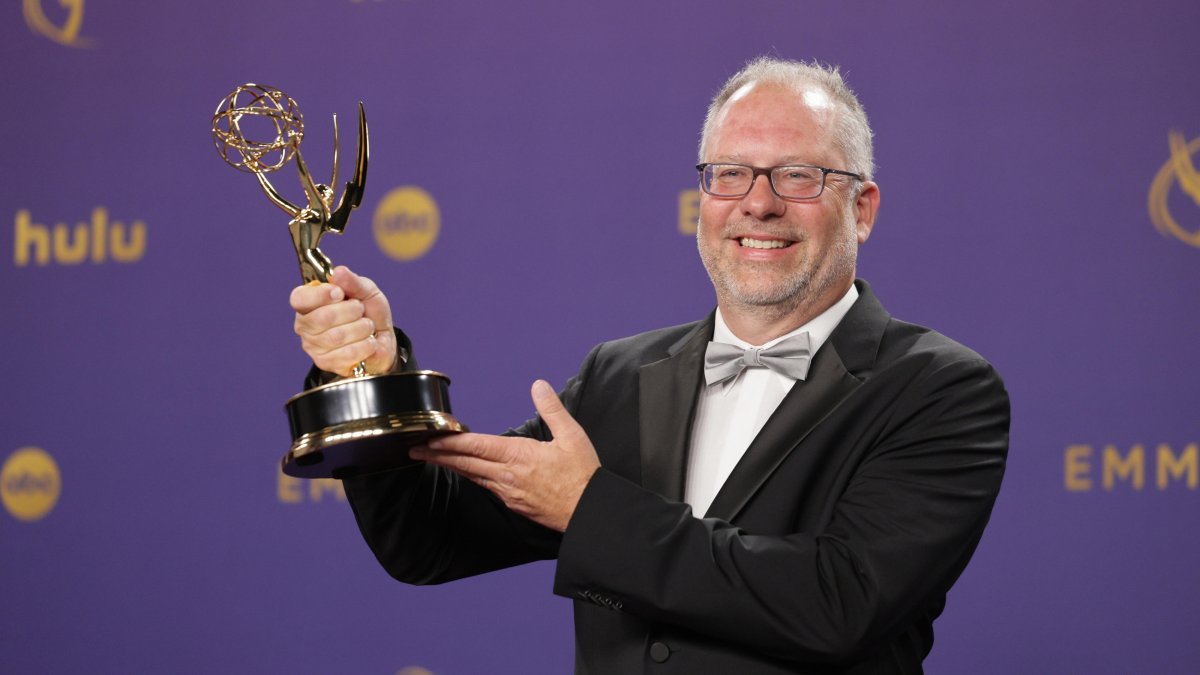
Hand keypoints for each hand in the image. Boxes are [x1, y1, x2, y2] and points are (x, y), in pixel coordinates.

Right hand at [289, 265, 397, 376]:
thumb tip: (338, 272)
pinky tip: (368, 341)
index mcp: (309, 302)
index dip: (320, 295)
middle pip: (322, 317)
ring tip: (367, 326)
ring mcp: (313, 345)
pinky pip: (347, 354)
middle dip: (351, 311)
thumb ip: (353, 281)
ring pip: (337, 337)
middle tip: (360, 310)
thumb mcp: (367, 291)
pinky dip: (365, 345)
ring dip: (361, 328)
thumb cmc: (369, 312)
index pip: (300, 298)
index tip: (339, 293)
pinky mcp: (325, 363)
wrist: (382, 340)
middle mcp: (306, 324)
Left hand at [410, 380, 600, 531]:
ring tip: (433, 459)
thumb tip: (538, 385)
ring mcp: (508, 492)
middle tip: (414, 450)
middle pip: (465, 463)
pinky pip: (485, 487)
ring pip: (472, 476)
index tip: (429, 437)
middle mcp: (507, 476)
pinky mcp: (513, 503)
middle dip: (437, 456)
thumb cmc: (583, 476)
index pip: (475, 445)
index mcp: (519, 456)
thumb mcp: (572, 435)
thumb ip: (552, 408)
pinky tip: (466, 472)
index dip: (449, 441)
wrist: (589, 512)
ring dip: (451, 466)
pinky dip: (470, 476)